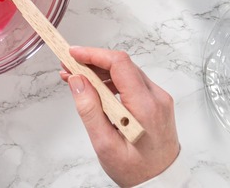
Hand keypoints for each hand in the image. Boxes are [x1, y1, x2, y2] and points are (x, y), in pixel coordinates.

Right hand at [61, 47, 179, 186]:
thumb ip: (89, 110)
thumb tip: (77, 81)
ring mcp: (158, 99)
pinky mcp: (155, 102)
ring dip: (99, 72)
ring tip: (75, 78)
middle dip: (92, 62)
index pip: (119, 64)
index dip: (93, 54)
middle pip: (122, 65)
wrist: (161, 182)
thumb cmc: (136, 170)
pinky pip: (131, 82)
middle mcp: (156, 97)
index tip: (72, 54)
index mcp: (145, 106)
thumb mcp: (105, 145)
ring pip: (125, 72)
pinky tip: (94, 88)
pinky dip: (110, 81)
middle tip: (68, 66)